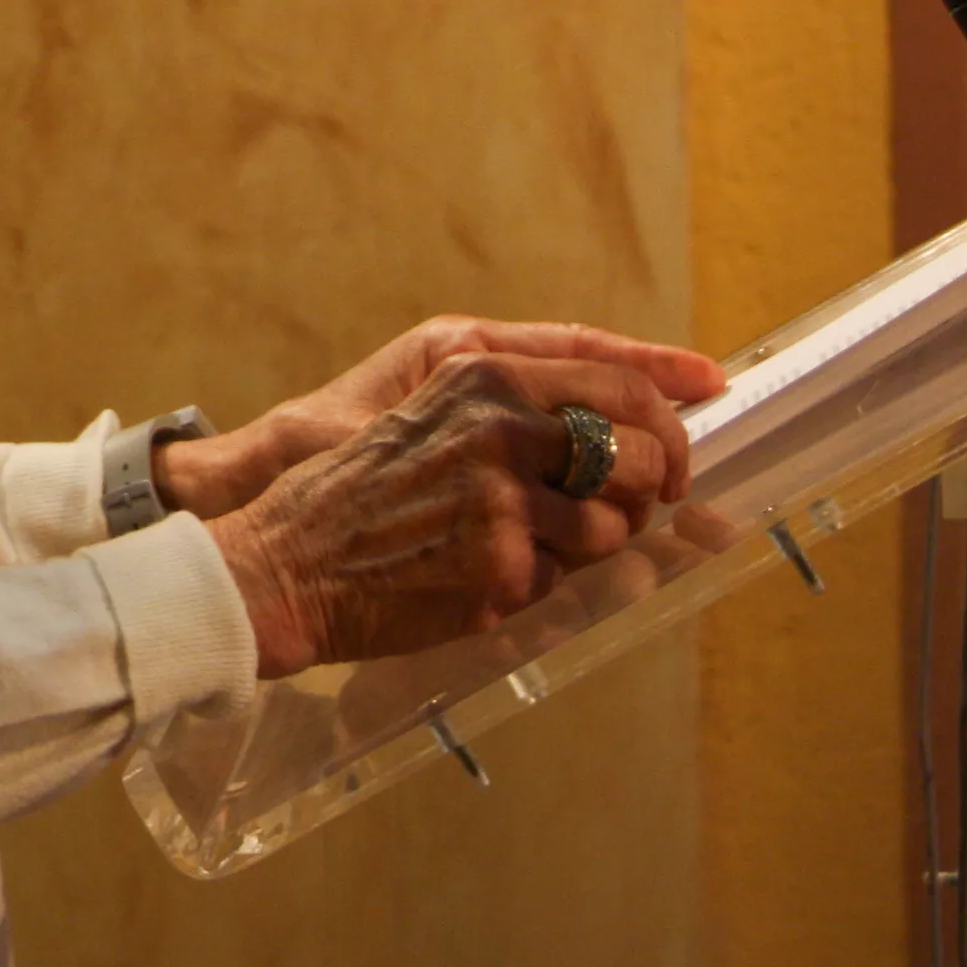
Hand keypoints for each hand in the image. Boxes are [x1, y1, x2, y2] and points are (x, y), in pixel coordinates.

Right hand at [202, 351, 704, 677]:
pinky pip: (566, 584)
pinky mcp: (502, 568)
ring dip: (588, 549)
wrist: (288, 561)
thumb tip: (631, 432)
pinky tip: (480, 579)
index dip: (669, 425)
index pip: (624, 385)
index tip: (678, 456)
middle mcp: (502, 428)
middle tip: (629, 513)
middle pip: (640, 456)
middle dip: (648, 492)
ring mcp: (504, 500)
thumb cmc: (365, 494)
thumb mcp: (435, 416)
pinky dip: (536, 588)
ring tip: (523, 547)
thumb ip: (521, 413)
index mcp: (486, 378)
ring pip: (613, 530)